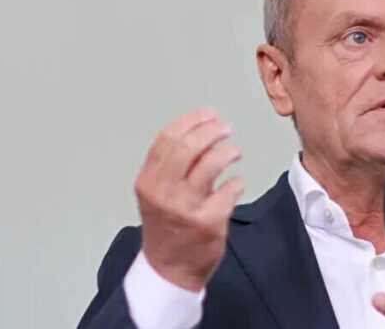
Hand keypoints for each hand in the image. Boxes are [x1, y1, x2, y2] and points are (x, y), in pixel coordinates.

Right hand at [134, 107, 245, 291]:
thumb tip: (200, 132)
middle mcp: (164, 193)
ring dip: (228, 151)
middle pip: (189, 146)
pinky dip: (236, 182)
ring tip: (233, 152)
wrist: (170, 269)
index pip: (167, 139)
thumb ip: (171, 165)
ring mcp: (187, 208)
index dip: (191, 121)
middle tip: (225, 128)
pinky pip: (230, 189)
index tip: (207, 114)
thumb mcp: (156, 193)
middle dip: (212, 130)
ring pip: (212, 163)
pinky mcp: (209, 222)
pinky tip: (235, 184)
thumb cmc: (165, 227)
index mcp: (148, 181)